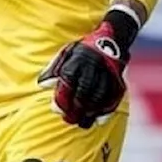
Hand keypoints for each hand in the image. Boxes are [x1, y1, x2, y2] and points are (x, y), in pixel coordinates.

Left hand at [37, 9, 138, 128]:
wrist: (111, 38)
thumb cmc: (82, 50)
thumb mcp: (66, 53)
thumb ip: (53, 69)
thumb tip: (43, 86)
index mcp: (77, 59)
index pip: (68, 80)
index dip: (62, 97)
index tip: (57, 109)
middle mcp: (93, 66)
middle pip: (84, 90)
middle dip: (76, 108)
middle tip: (69, 120)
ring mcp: (107, 72)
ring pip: (99, 96)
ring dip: (90, 112)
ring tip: (82, 123)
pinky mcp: (118, 79)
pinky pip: (113, 97)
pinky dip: (106, 110)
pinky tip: (98, 120)